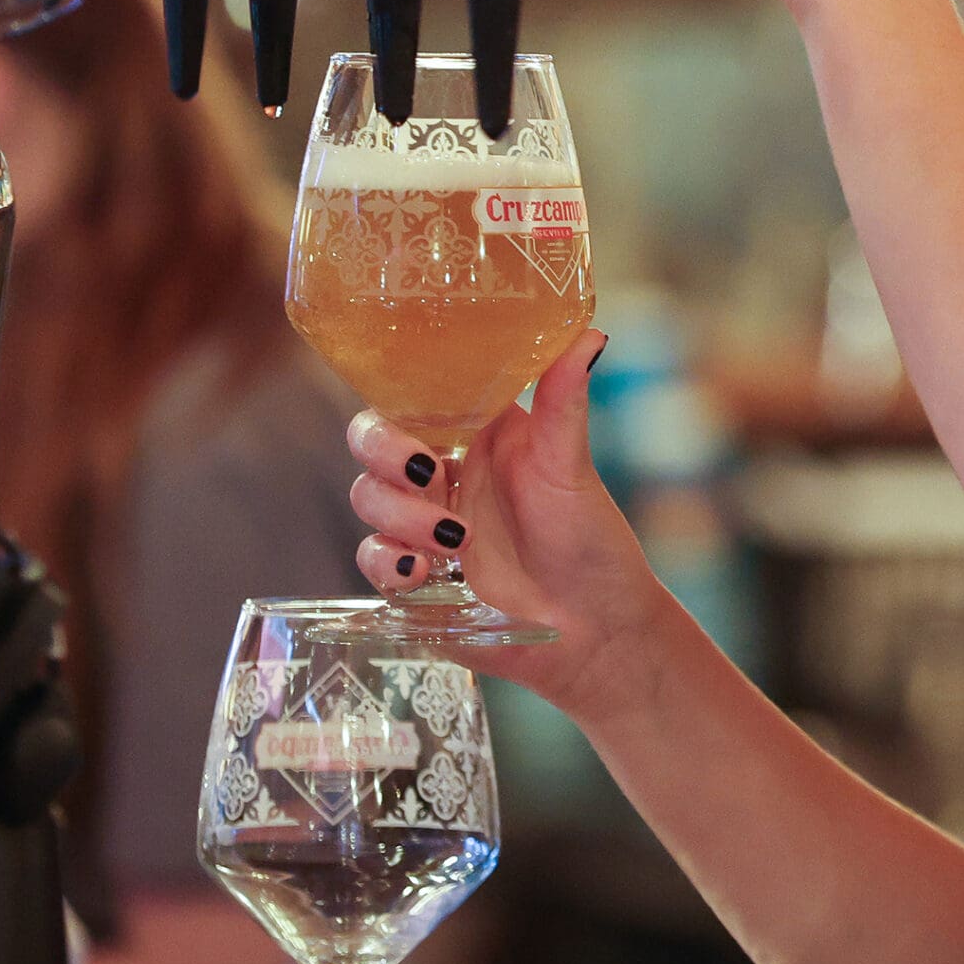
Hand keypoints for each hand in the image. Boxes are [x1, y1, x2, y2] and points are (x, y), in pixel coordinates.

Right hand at [345, 330, 683, 721]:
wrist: (594, 630)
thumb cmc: (591, 541)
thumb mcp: (571, 469)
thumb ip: (566, 403)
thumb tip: (590, 333)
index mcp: (478, 430)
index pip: (415, 392)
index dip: (398, 393)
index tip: (420, 416)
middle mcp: (446, 469)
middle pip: (373, 440)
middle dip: (385, 454)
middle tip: (426, 474)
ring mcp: (425, 521)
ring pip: (369, 496)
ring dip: (400, 515)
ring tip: (454, 542)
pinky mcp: (414, 573)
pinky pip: (372, 558)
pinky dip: (387, 562)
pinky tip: (422, 573)